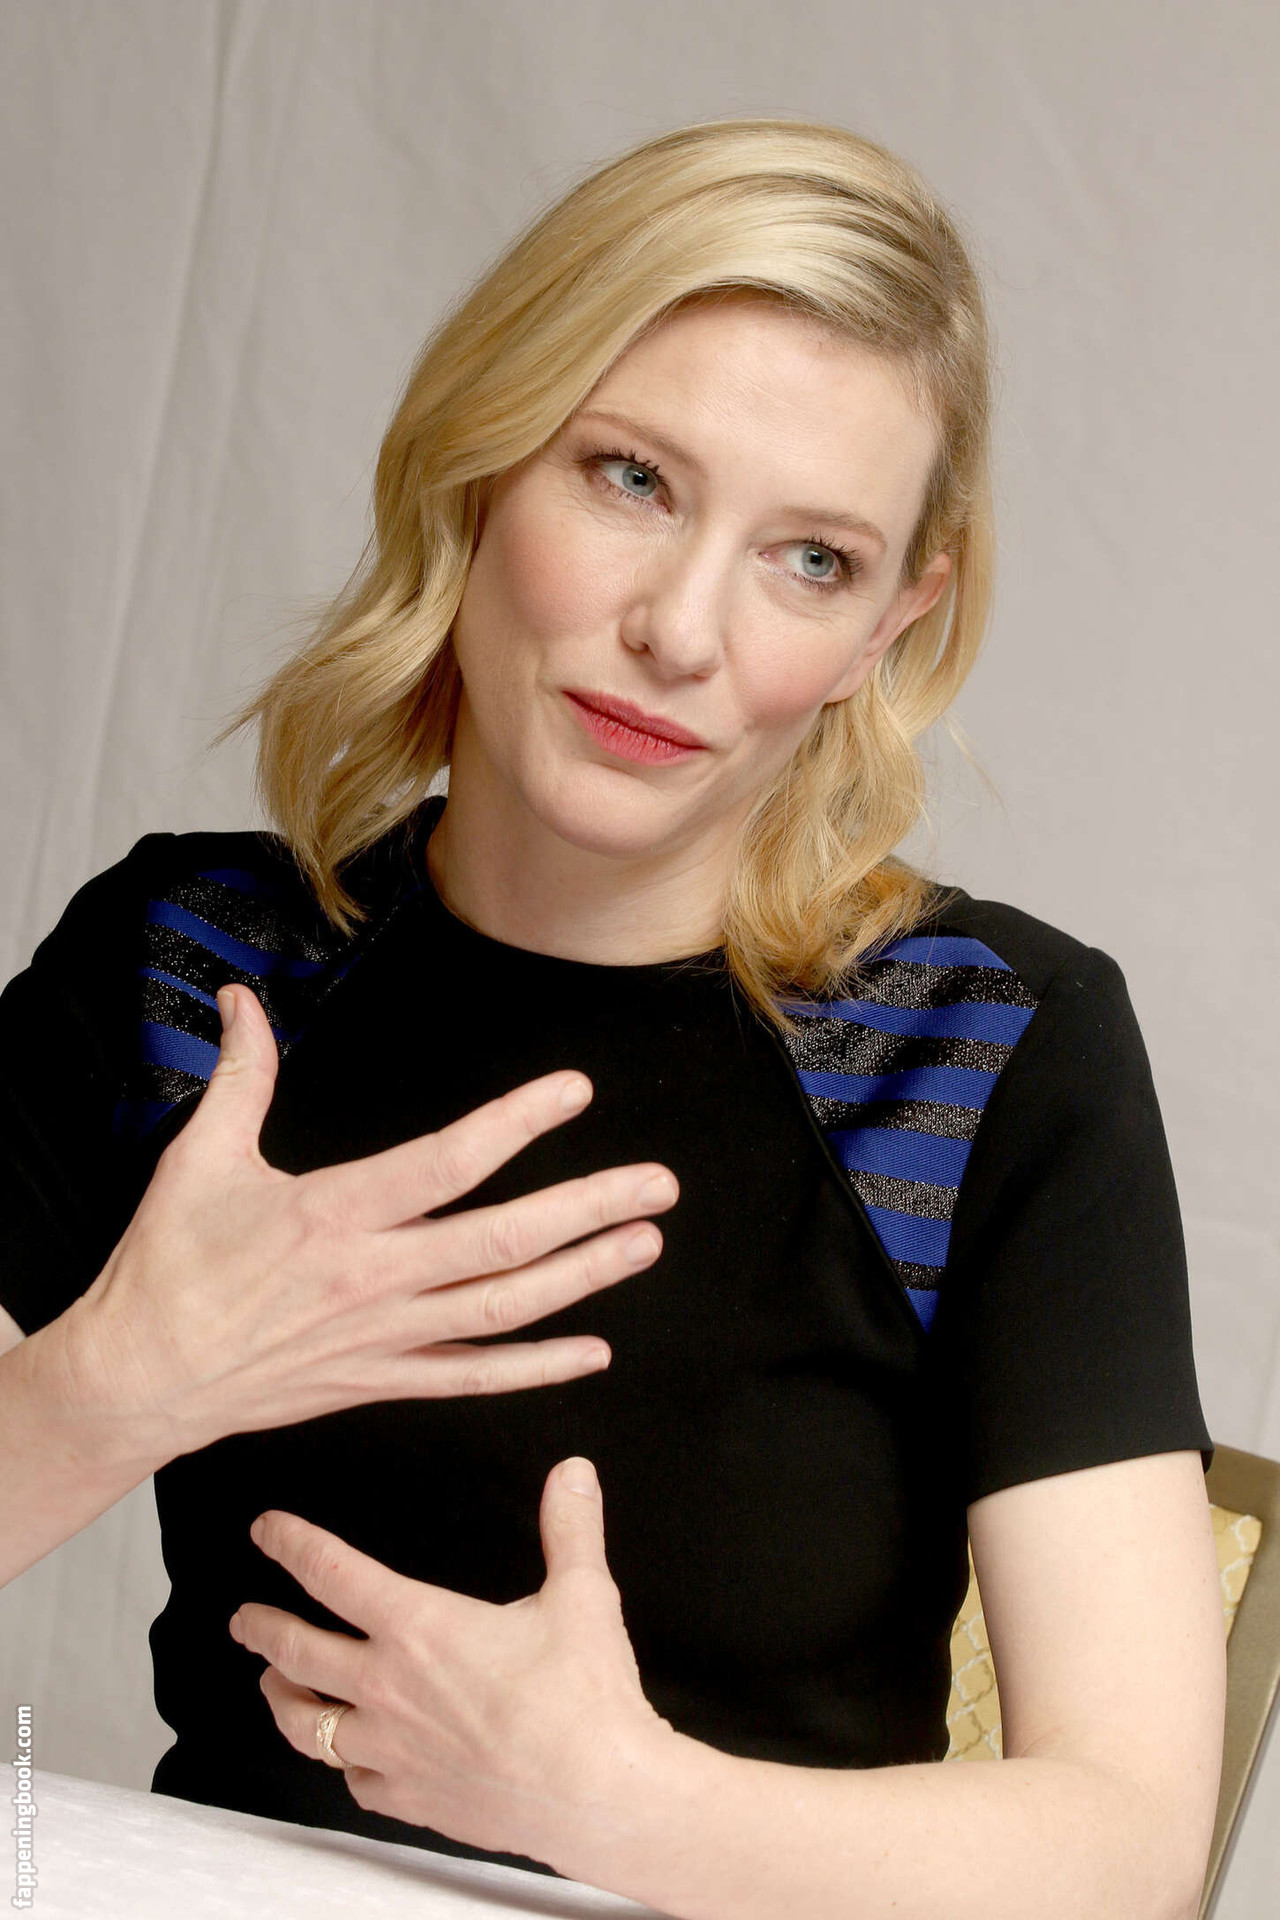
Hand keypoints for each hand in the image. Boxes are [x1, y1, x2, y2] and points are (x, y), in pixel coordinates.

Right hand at [66, 983, 677, 1455]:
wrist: (137, 1380)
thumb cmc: (166, 1268)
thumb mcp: (198, 1159)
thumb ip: (239, 1076)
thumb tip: (243, 1000)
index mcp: (333, 1213)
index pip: (446, 1162)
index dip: (517, 1124)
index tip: (574, 1092)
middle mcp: (371, 1278)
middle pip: (500, 1243)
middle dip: (587, 1211)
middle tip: (658, 1186)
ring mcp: (382, 1338)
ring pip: (502, 1310)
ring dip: (582, 1278)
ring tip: (644, 1245)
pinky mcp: (379, 1381)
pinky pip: (472, 1379)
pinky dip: (536, 1367)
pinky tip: (592, 1349)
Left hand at [229, 1456, 670, 1872]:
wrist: (596, 1791)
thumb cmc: (584, 1693)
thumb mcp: (581, 1594)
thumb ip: (570, 1527)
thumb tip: (573, 1470)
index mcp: (419, 1626)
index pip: (333, 1573)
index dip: (292, 1544)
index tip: (265, 1530)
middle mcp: (387, 1686)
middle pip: (297, 1653)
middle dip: (262, 1629)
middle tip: (243, 1619)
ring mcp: (391, 1748)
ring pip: (305, 1726)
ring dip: (280, 1700)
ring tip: (272, 1684)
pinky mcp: (410, 1797)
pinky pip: (354, 1780)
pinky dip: (344, 1764)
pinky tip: (348, 1758)